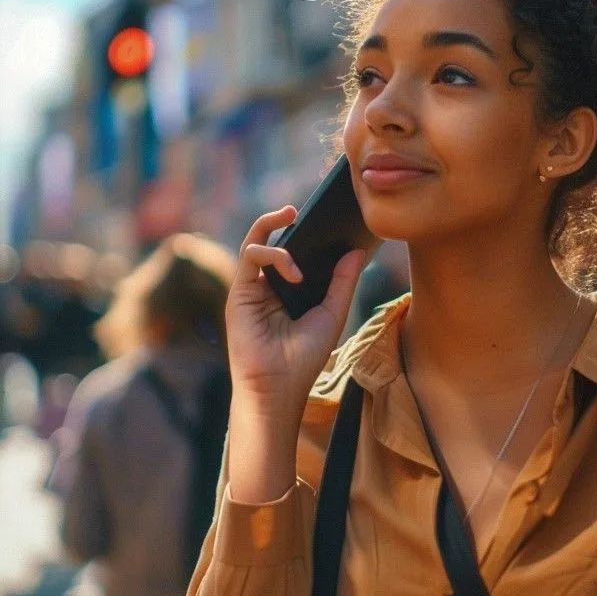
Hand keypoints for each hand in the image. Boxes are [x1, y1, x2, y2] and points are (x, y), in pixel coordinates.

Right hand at [225, 206, 365, 501]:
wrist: (278, 388)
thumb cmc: (303, 359)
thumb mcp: (332, 314)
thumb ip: (343, 282)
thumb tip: (356, 250)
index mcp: (288, 291)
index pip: (295, 252)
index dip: (308, 234)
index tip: (329, 219)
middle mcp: (267, 286)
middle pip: (273, 241)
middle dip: (284, 218)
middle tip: (303, 207)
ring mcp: (251, 288)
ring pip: (256, 241)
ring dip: (277, 232)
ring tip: (296, 225)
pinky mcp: (240, 292)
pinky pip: (250, 255)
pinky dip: (273, 255)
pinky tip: (293, 272)